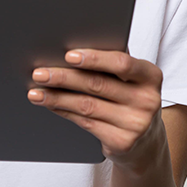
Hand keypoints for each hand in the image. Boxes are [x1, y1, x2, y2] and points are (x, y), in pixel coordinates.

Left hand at [27, 49, 166, 170]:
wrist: (146, 142)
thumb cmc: (132, 99)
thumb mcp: (132, 79)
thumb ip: (113, 62)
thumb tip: (74, 44)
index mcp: (150, 76)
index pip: (121, 63)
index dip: (94, 58)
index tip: (69, 55)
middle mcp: (147, 100)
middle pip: (97, 84)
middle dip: (64, 77)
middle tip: (39, 73)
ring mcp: (136, 124)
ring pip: (87, 106)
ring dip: (57, 97)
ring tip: (36, 91)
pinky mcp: (122, 142)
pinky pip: (85, 123)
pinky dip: (64, 111)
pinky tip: (51, 105)